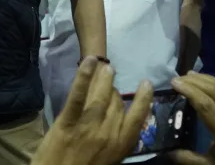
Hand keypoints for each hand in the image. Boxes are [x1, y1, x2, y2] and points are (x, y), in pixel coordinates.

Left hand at [31, 59, 152, 164]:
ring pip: (101, 96)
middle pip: (116, 103)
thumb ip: (116, 141)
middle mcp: (108, 134)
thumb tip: (119, 120)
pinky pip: (78, 95)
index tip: (147, 84)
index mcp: (120, 145)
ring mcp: (88, 126)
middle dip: (114, 90)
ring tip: (105, 67)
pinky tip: (89, 60)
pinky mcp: (68, 121)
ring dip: (104, 78)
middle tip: (110, 81)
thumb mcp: (108, 159)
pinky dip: (84, 76)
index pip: (137, 117)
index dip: (143, 99)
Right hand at [169, 73, 214, 164]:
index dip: (189, 90)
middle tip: (176, 79)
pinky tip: (202, 81)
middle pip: (213, 89)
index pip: (205, 104)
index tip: (173, 83)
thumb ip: (187, 159)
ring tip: (185, 77)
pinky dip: (212, 81)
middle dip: (193, 81)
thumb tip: (166, 152)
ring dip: (202, 78)